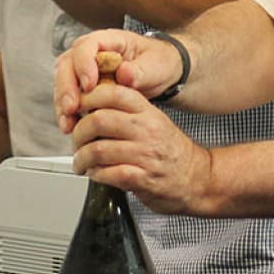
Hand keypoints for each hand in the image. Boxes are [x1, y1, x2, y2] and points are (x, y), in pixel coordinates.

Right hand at [54, 29, 185, 133]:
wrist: (159, 74)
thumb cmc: (158, 63)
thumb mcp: (157, 65)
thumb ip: (141, 70)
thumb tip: (123, 73)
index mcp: (107, 40)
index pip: (85, 46)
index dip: (83, 64)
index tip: (89, 86)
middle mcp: (88, 52)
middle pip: (66, 65)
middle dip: (66, 88)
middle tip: (71, 108)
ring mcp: (82, 69)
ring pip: (62, 82)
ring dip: (62, 104)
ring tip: (67, 124)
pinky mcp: (80, 86)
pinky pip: (68, 97)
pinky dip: (66, 113)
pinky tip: (69, 127)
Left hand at [71, 83, 212, 213]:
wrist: (198, 180)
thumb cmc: (168, 151)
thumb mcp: (152, 121)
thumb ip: (124, 112)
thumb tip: (85, 107)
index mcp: (147, 112)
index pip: (112, 93)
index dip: (87, 98)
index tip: (76, 109)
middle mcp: (147, 130)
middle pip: (98, 120)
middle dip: (78, 132)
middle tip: (75, 140)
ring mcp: (146, 155)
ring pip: (98, 150)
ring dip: (81, 158)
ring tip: (81, 162)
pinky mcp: (144, 179)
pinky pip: (109, 173)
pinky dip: (95, 175)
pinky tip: (95, 174)